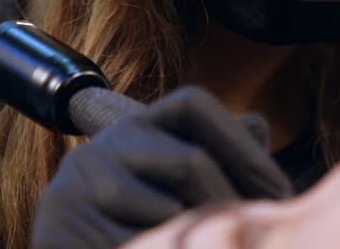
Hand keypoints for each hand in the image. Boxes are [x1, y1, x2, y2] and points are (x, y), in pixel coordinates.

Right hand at [30, 85, 293, 248]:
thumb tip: (258, 127)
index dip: (241, 145)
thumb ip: (214, 157)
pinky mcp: (60, 219)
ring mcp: (78, 182)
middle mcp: (105, 144)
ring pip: (166, 211)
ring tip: (204, 244)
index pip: (194, 105)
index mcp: (138, 128)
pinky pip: (133, 239)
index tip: (279, 191)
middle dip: (232, 205)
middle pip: (190, 161)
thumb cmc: (134, 226)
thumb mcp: (173, 187)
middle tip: (250, 232)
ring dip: (194, 237)